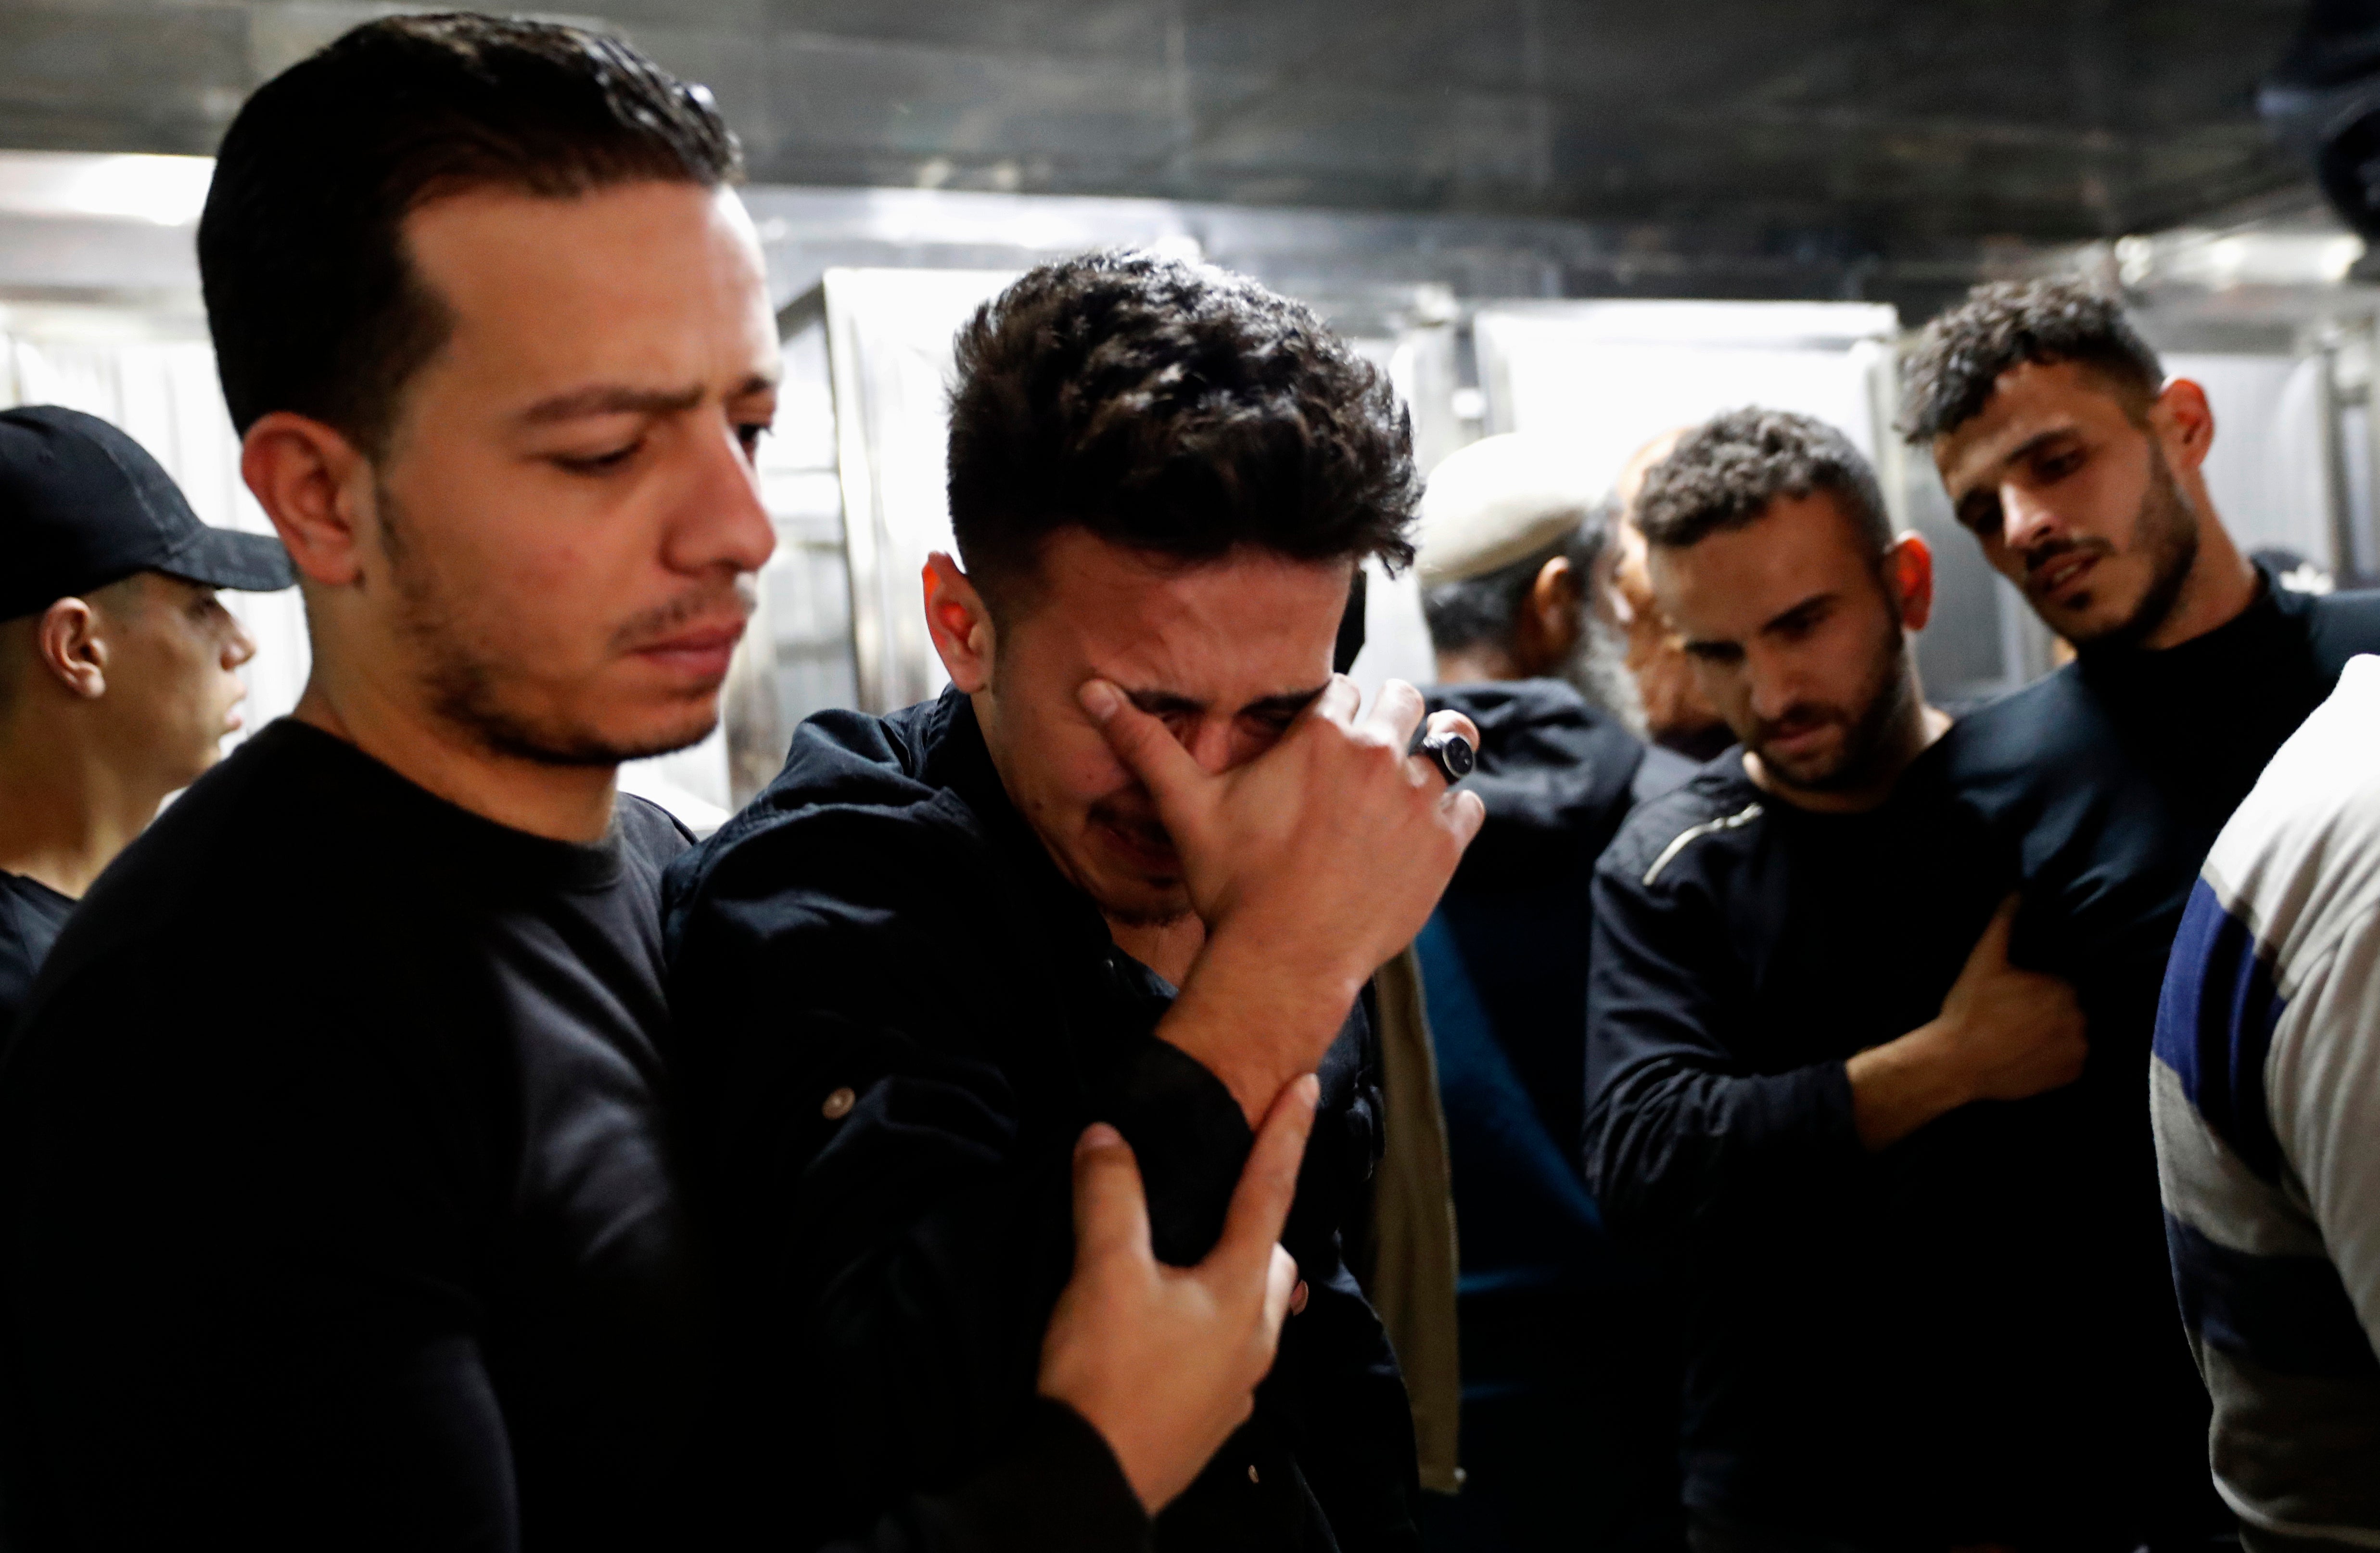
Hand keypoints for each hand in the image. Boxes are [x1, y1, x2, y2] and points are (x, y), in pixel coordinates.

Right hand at [1037, 1076, 1318, 1514]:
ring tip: (1195, 1262)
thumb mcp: (1104, 1272)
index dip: (1287, 1133)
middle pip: (1272, 1260)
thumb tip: (1105, 1137)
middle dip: (1259, 1221)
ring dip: (1235, 1279)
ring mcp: (1236, 1387)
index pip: (1271, 1191)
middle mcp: (1254, 1339)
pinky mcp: (1208, 1421)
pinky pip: (1224, 1356)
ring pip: (1253, 1313)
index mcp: (1240, 1290)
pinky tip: (1173, 1332)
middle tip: (1230, 1193)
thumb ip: (1110, 1196)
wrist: (1087, 1484)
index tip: (1309, 1085)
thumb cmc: (1107, 1374)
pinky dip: (1209, 1327)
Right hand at [1081, 675, 1484, 1116]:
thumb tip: (1090, 692)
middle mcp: (1380, 754)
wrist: (1283, 962)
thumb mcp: (1188, 809)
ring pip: (1449, 742)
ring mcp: (1419, 799)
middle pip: (1404, 701)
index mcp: (1323, 733)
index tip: (1321, 740)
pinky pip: (1469, 804)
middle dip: (1386, 720)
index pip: (1344, 689)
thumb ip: (1146, 745)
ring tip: (1404, 785)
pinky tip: (1418, 832)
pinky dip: (1451, 812)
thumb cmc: (1235, 885)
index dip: (1331, 712)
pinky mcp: (1445, 845)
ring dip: (1430, 756)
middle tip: (1364, 759)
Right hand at [1847, 895, 2086, 1148]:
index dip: (2039, 988)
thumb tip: (2017, 891)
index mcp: (2062, 988)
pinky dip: (2057, 1059)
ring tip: (2022, 1036)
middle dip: (2048, 1010)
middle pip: (2069, 1009)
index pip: (2063, 983)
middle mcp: (2077, 1019)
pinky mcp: (2070, 1075)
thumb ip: (2004, 922)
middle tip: (2016, 1016)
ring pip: (2073, 1034)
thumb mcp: (1983, 960)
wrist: (1955, 1062)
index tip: (2018, 995)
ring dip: (2055, 1034)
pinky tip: (2030, 1054)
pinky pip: (2072, 1062)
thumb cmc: (1968, 1009)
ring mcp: (2075, 1050)